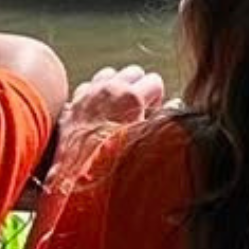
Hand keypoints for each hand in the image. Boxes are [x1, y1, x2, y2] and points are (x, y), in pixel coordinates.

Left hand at [54, 64, 164, 179]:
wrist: (80, 177)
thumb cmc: (116, 162)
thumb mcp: (147, 140)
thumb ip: (164, 118)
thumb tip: (175, 104)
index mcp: (132, 97)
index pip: (154, 80)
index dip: (157, 97)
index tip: (152, 113)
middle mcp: (110, 90)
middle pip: (133, 71)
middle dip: (139, 87)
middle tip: (138, 110)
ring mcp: (89, 94)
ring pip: (109, 74)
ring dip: (117, 86)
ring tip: (118, 107)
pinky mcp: (74, 104)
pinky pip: (89, 86)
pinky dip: (95, 93)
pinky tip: (98, 111)